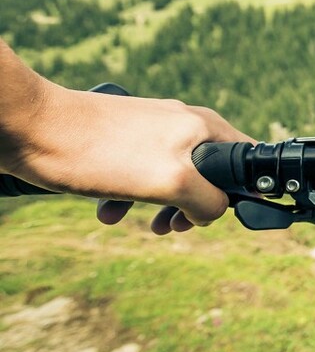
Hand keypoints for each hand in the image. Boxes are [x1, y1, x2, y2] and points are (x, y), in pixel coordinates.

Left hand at [5, 85, 253, 234]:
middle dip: (194, 207)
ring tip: (146, 227)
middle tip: (175, 227)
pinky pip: (142, 173)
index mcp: (205, 127)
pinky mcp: (124, 138)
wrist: (30, 129)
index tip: (212, 216)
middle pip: (211, 174)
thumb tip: (216, 213)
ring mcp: (153, 129)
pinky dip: (132, 196)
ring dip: (162, 207)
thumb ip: (208, 199)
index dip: (239, 194)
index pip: (248, 161)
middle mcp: (184, 123)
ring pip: (174, 177)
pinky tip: (109, 211)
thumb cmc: (99, 152)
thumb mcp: (170, 182)